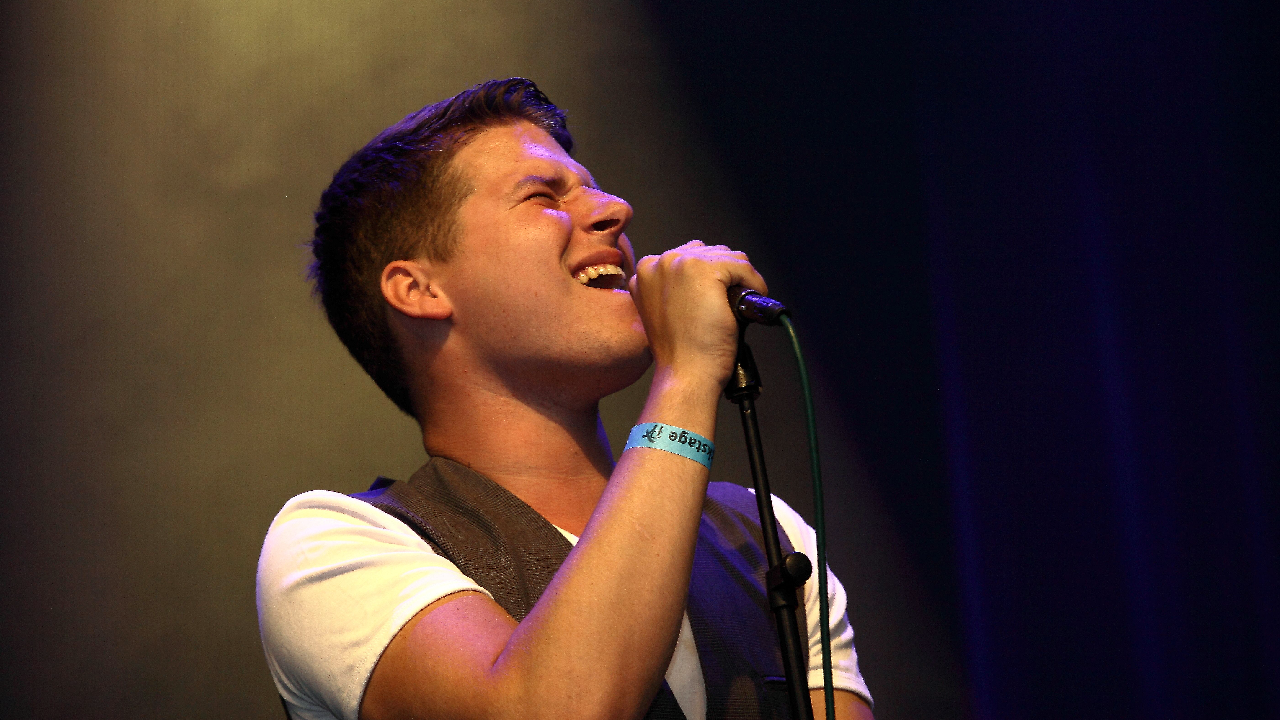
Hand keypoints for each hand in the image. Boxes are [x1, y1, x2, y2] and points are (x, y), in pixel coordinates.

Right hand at [628, 241, 767, 386]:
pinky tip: (750, 303)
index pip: (689, 256)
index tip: (720, 294)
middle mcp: (659, 262)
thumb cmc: (679, 352)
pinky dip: (754, 283)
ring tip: (739, 304)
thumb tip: (706, 281)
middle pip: (709, 252)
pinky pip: (742, 266)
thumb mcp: (666, 312)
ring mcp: (681, 263)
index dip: (711, 276)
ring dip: (739, 278)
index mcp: (646, 271)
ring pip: (727, 256)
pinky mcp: (705, 271)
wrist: (685, 373)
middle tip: (731, 302)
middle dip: (725, 275)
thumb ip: (676, 289)